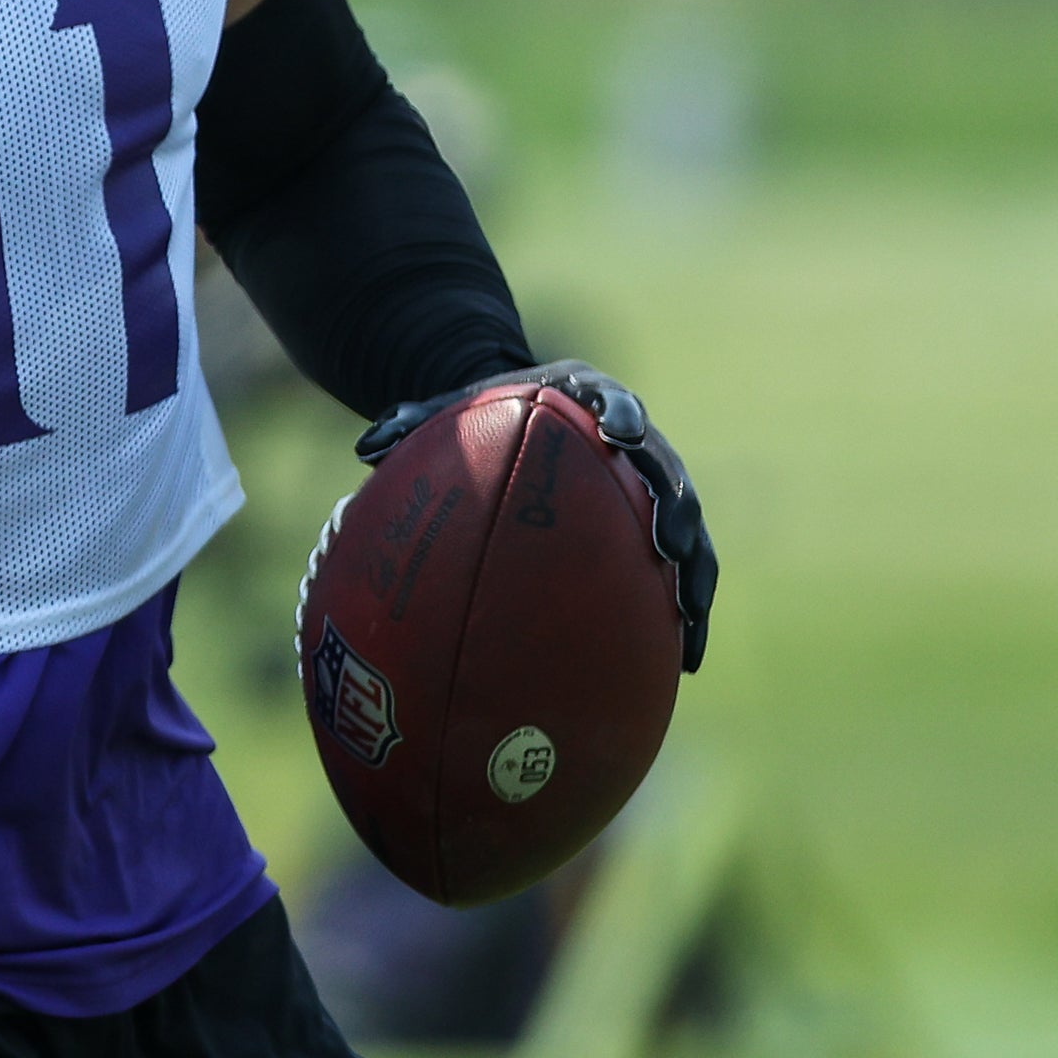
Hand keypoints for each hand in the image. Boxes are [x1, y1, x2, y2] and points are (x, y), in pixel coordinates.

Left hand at [358, 360, 718, 671]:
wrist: (519, 410)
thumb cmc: (481, 412)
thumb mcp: (447, 411)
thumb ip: (412, 423)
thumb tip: (364, 447)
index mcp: (585, 397)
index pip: (612, 399)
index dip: (621, 413)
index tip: (620, 432)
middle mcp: (632, 437)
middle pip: (665, 469)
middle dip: (672, 504)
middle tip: (667, 541)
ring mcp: (649, 483)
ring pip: (686, 526)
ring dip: (693, 567)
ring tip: (689, 614)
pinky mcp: (656, 525)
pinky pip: (681, 569)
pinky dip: (685, 606)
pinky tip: (684, 660)